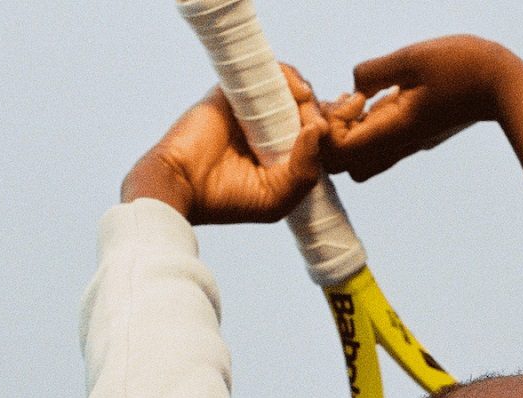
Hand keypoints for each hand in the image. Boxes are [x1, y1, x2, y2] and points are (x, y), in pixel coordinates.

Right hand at [122, 65, 325, 224]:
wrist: (182, 184)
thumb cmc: (227, 199)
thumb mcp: (277, 198)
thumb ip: (304, 171)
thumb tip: (318, 129)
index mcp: (281, 156)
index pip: (314, 135)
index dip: (331, 129)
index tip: (339, 130)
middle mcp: (269, 131)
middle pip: (306, 108)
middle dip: (322, 109)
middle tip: (327, 117)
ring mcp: (252, 110)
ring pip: (291, 88)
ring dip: (306, 93)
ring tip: (306, 105)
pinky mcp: (234, 92)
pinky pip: (267, 73)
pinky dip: (287, 76)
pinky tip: (295, 92)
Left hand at [322, 35, 522, 181]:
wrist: (504, 85)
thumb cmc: (463, 67)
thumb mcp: (412, 58)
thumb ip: (373, 73)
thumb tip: (352, 86)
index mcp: (394, 131)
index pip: (339, 153)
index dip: (331, 128)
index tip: (350, 98)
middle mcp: (399, 145)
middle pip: (347, 167)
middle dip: (336, 137)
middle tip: (347, 103)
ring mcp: (408, 144)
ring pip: (362, 160)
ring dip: (352, 132)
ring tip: (361, 99)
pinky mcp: (415, 136)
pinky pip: (380, 144)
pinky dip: (369, 126)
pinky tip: (379, 96)